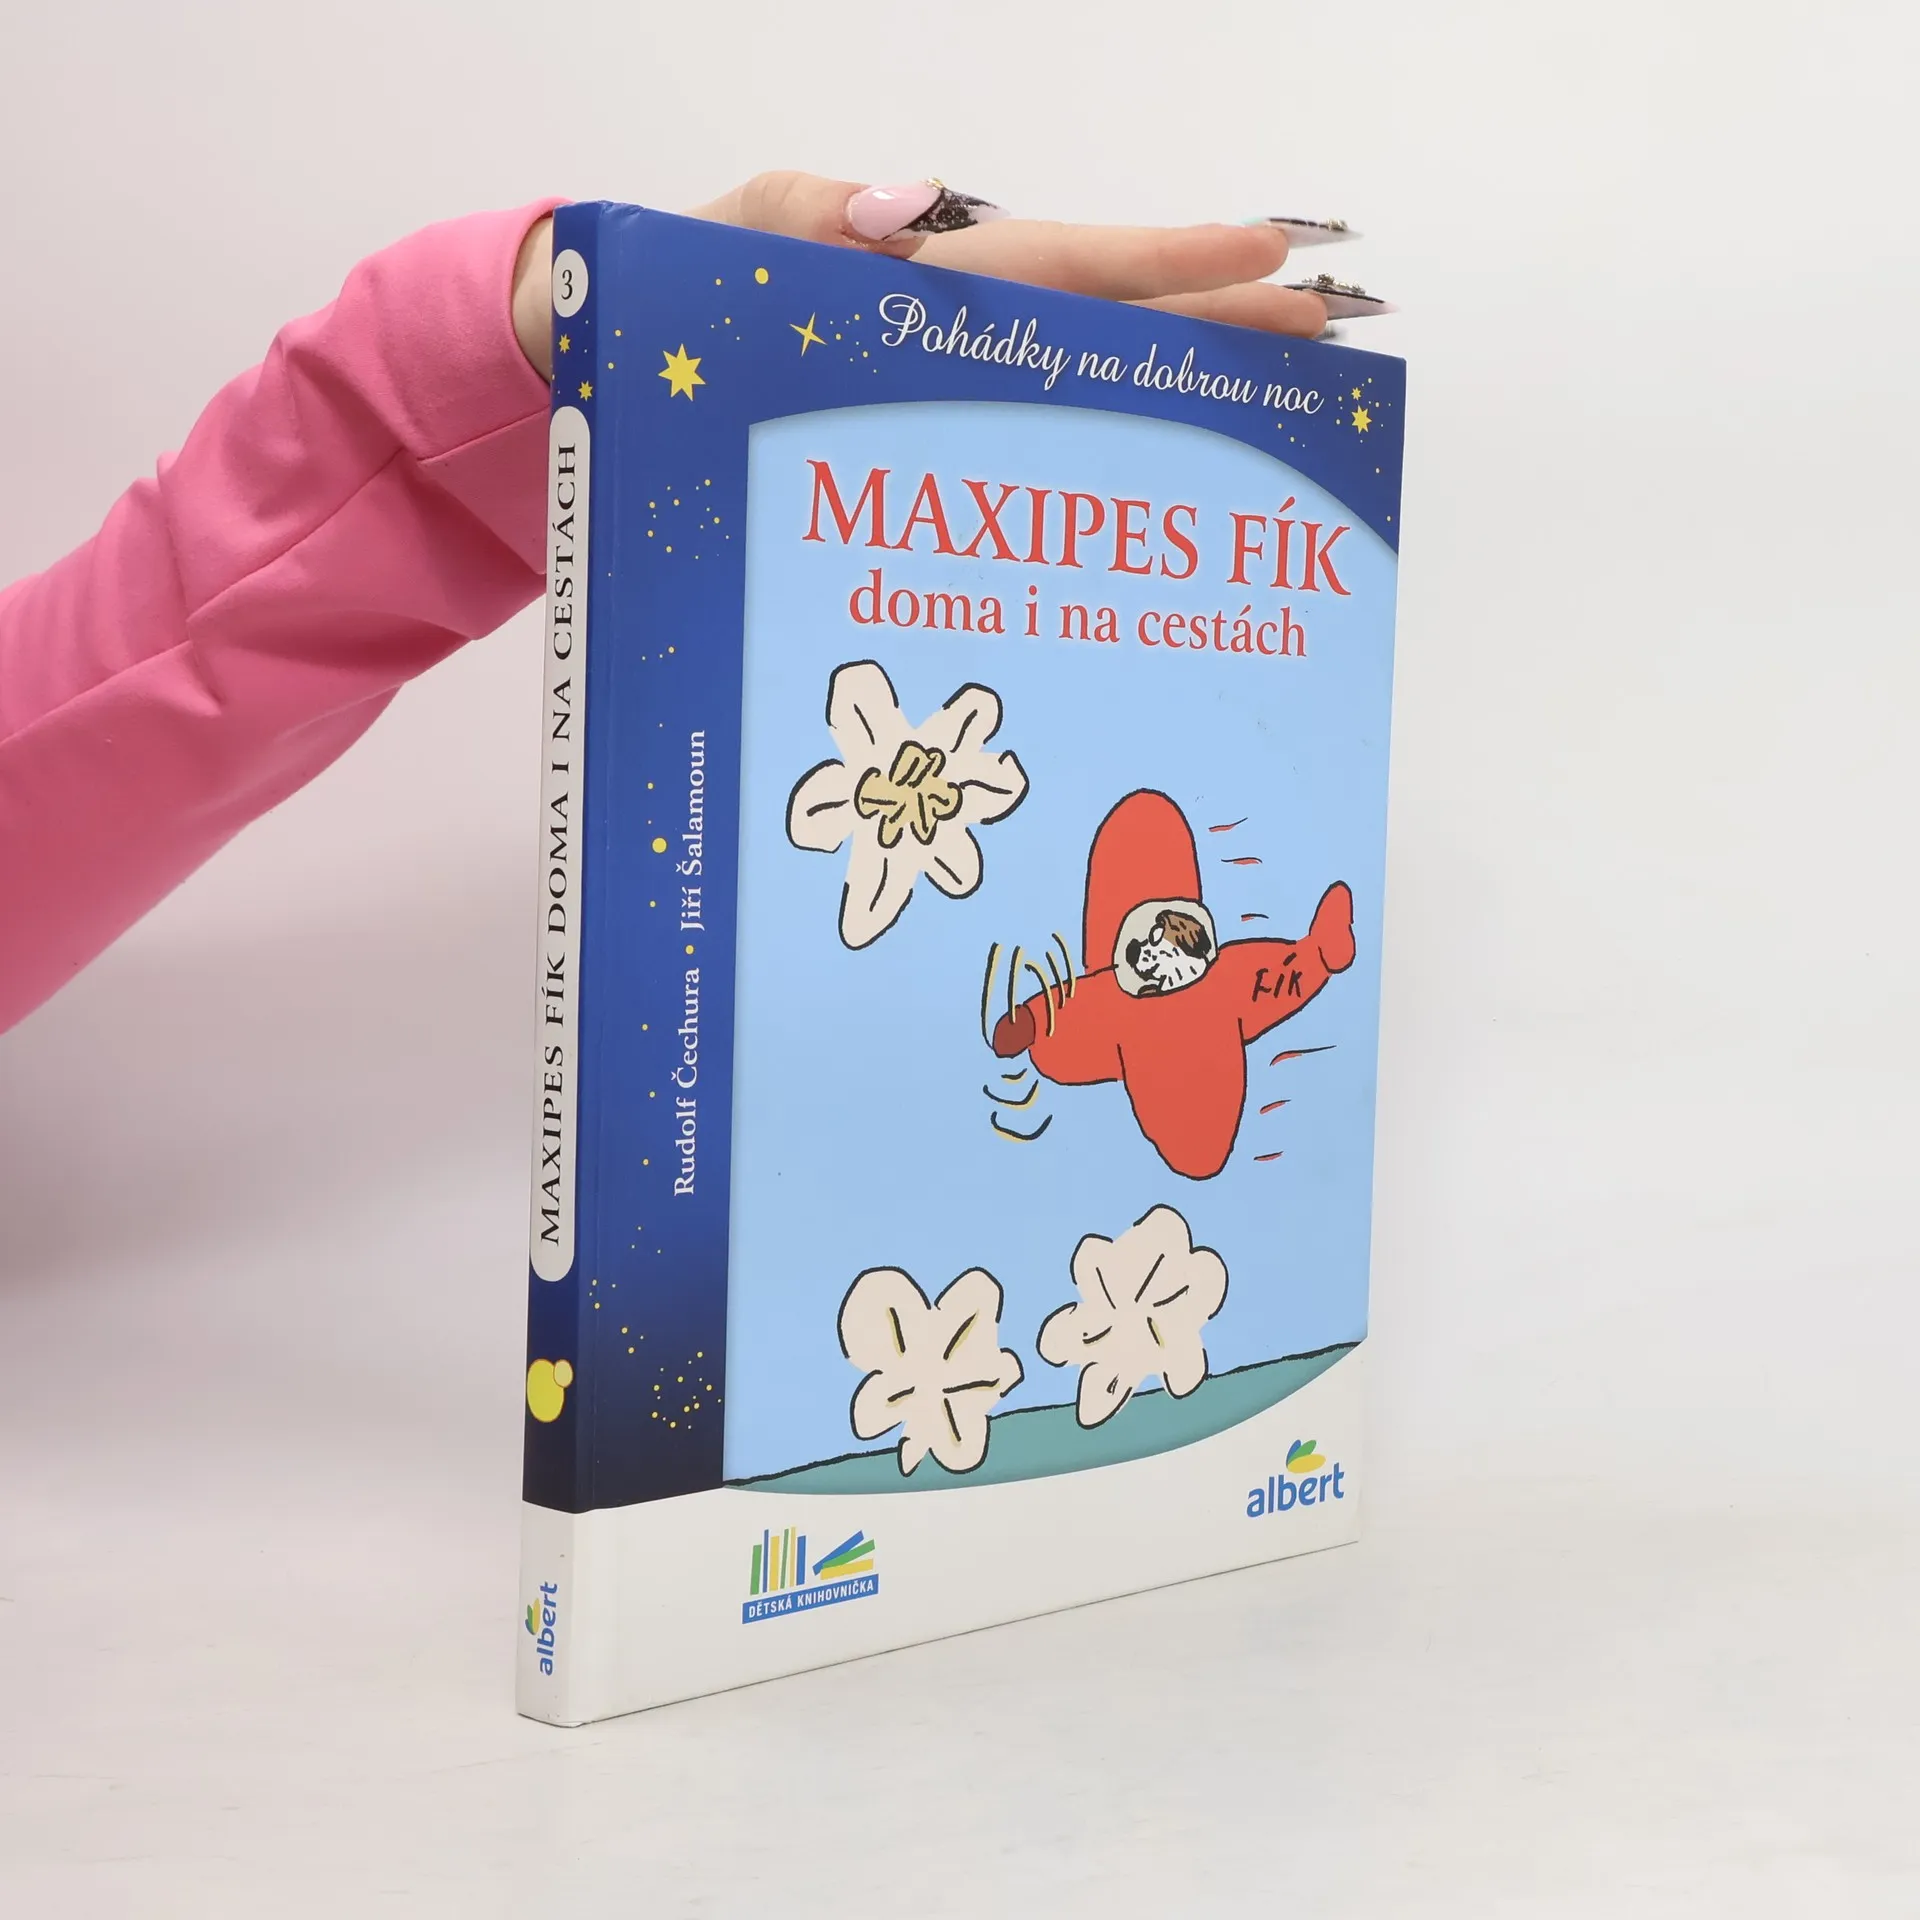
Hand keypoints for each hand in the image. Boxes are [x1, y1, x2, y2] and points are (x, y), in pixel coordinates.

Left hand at [511, 175, 1325, 378]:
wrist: (596, 368)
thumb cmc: (659, 299)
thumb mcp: (720, 243)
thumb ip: (799, 216)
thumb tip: (903, 208)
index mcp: (914, 276)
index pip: (1064, 266)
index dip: (1166, 263)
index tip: (1270, 255)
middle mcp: (945, 333)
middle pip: (1101, 323)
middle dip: (1212, 324)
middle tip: (1328, 330)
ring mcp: (936, 390)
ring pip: (1076, 386)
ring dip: (1175, 389)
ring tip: (1274, 399)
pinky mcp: (910, 442)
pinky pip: (1018, 448)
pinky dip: (1092, 459)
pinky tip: (1146, 489)